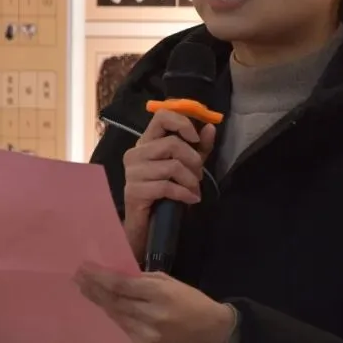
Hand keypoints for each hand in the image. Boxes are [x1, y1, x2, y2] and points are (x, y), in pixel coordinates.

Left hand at [75, 263, 234, 342]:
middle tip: (78, 277)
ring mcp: (148, 337)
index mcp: (161, 295)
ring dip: (100, 303)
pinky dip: (115, 317)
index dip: (100, 277)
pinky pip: (126, 330)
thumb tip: (117, 276)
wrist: (212, 334)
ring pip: (117, 317)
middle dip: (94, 289)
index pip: (122, 286)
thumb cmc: (193, 301)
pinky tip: (107, 307)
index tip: (84, 268)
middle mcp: (152, 317)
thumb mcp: (171, 282)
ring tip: (86, 290)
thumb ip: (144, 280)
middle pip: (115, 302)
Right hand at [122, 109, 215, 259]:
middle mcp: (135, 153)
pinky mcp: (134, 191)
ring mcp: (132, 172)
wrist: (147, 225)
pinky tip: (191, 199)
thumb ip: (198, 147)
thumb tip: (210, 127)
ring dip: (191, 180)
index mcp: (146, 142)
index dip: (182, 123)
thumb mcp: (187, 166)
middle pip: (172, 144)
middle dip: (193, 161)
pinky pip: (167, 187)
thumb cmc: (166, 192)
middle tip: (199, 176)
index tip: (195, 138)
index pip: (161, 116)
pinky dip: (185, 194)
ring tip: (194, 189)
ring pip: (172, 166)